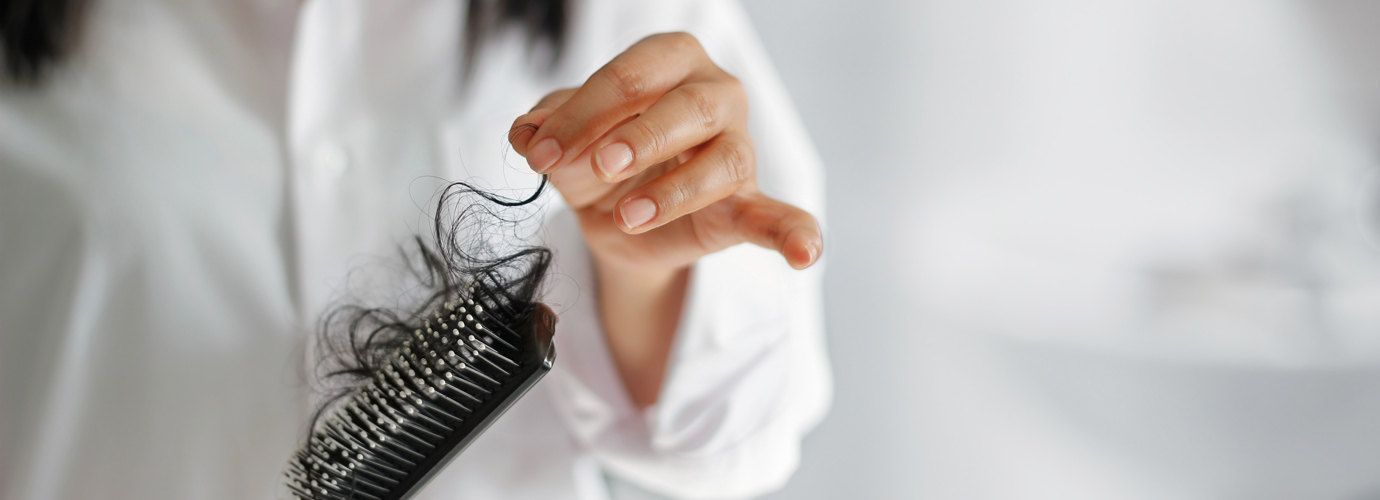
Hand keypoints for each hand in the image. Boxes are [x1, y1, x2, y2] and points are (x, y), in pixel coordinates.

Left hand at [508, 32, 822, 271]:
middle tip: (599, 167)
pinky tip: (805, 253)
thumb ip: (544, 130)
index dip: (582, 113)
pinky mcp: (743, 205)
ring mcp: (736, 149)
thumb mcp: (560, 142)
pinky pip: (777, 218)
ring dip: (675, 191)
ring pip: (724, 161)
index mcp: (669, 61)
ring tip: (630, 216)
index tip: (540, 152)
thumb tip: (527, 133)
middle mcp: (714, 95)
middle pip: (691, 105)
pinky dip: (794, 234)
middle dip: (640, 136)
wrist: (611, 217)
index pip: (632, 76)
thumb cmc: (595, 157)